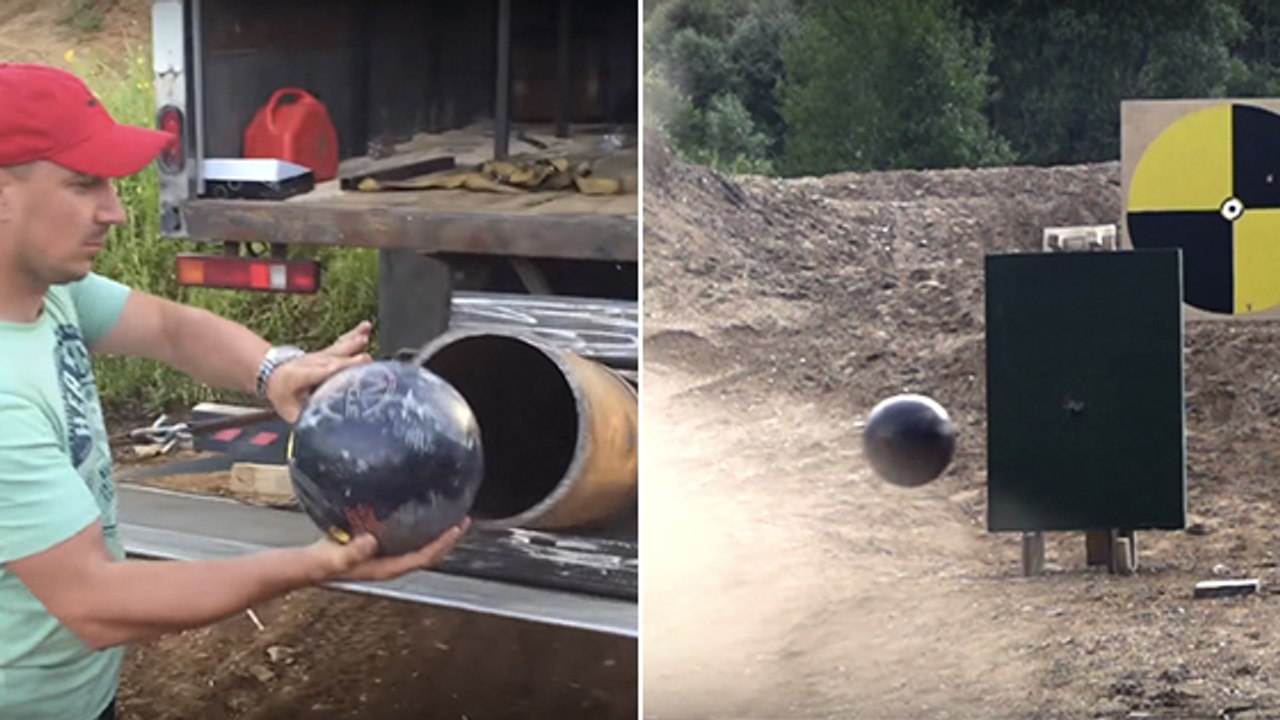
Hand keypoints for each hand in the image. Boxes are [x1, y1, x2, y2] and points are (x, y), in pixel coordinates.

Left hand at [265, 321, 373, 422]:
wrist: (273, 372)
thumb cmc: (283, 392)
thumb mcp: (287, 410)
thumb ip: (302, 418)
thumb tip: (317, 429)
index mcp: (303, 376)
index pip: (320, 372)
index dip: (334, 370)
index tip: (345, 370)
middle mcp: (314, 363)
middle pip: (335, 359)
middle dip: (350, 360)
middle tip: (367, 359)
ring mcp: (323, 356)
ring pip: (339, 348)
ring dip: (353, 343)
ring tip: (365, 336)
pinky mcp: (330, 353)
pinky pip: (344, 343)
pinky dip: (356, 335)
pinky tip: (366, 327)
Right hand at [306, 518, 470, 582]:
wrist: (310, 564)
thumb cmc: (323, 563)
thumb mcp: (336, 557)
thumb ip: (352, 552)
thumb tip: (371, 541)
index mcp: (388, 568)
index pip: (423, 557)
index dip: (442, 544)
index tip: (457, 529)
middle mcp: (392, 564)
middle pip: (429, 553)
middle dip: (448, 539)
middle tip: (464, 520)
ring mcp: (388, 557)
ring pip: (421, 547)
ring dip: (438, 534)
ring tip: (452, 516)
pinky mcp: (382, 548)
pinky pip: (409, 539)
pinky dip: (422, 528)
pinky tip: (423, 513)